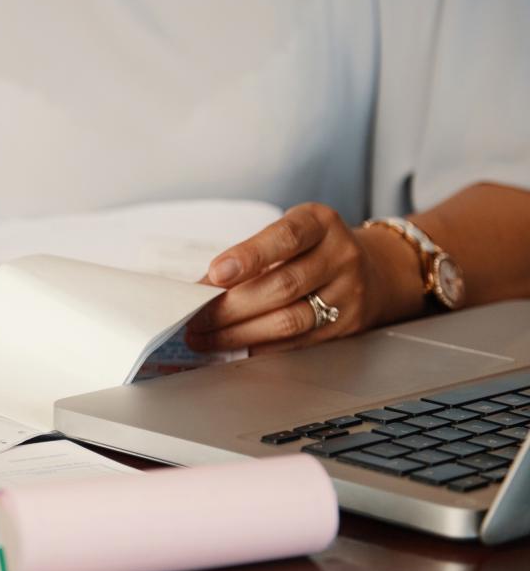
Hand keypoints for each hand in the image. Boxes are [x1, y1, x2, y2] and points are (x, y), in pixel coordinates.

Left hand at [185, 203, 418, 354]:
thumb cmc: (313, 250)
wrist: (374, 270)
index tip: (216, 272)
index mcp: (320, 223)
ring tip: (205, 337)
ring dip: (239, 333)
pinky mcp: (346, 326)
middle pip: (282, 285)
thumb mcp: (287, 235)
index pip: (286, 237)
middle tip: (195, 318)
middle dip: (231, 306)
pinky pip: (297, 342)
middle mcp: (340, 256)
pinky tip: (234, 347)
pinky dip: (260, 347)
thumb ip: (247, 256)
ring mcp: (347, 293)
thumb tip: (199, 289)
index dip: (249, 255)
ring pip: (289, 320)